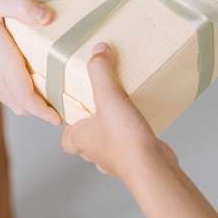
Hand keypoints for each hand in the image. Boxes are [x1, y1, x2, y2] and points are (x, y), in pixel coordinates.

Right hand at [0, 0, 60, 124]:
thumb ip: (24, 8)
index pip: (24, 95)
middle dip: (42, 111)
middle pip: (20, 103)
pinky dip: (19, 96)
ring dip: (31, 104)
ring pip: (11, 99)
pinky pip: (2, 90)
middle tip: (66, 108)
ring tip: (53, 101)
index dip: (42, 110)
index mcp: (1, 59)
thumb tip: (50, 18)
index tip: (59, 118)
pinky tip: (29, 86)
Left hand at [61, 43, 176, 179]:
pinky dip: (132, 139)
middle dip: (92, 125)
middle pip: (87, 140)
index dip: (69, 125)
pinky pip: (128, 148)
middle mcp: (94, 153)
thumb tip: (98, 50)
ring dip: (112, 132)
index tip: (78, 110)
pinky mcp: (133, 162)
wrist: (151, 167)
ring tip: (123, 113)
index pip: (66, 138)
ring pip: (107, 145)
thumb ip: (101, 72)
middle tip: (102, 106)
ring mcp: (114, 160)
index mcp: (80, 138)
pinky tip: (142, 126)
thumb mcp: (109, 97)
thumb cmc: (123, 138)